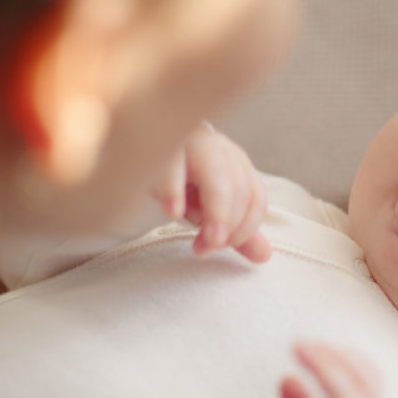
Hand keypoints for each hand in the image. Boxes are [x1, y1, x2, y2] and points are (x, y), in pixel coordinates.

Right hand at [153, 121, 271, 262]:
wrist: (132, 158)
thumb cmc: (177, 185)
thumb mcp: (207, 209)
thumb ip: (235, 231)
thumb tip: (265, 256)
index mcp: (234, 162)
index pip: (255, 197)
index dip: (244, 227)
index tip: (219, 246)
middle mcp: (216, 147)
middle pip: (238, 186)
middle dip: (228, 223)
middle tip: (208, 248)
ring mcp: (189, 141)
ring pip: (215, 173)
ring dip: (217, 210)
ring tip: (206, 241)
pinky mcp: (157, 141)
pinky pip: (172, 162)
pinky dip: (175, 188)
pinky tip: (174, 212)